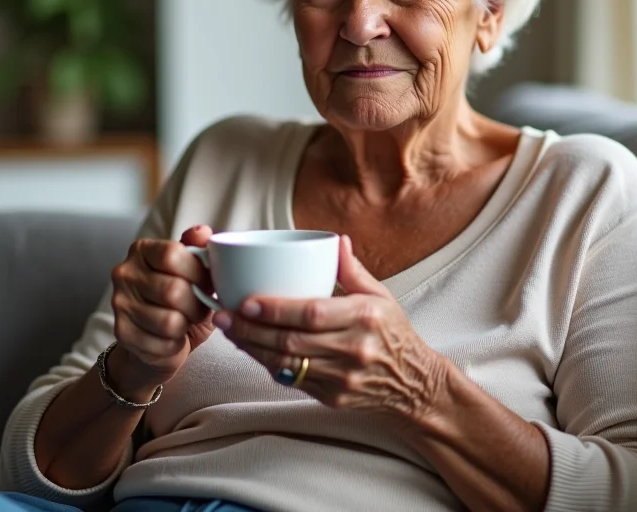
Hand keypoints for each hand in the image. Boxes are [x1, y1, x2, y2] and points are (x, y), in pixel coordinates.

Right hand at [110, 225, 215, 385]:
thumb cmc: (181, 299)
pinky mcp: (121, 333)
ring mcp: (119, 303)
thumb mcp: (193, 271)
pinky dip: (176, 344)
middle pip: (173, 290)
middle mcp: (125, 273)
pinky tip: (173, 337)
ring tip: (187, 321)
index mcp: (143, 250)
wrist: (156, 338)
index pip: (172, 254)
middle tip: (200, 307)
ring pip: (170, 321)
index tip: (208, 282)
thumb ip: (199, 250)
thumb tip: (203, 232)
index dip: (198, 272)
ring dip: (187, 325)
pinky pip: (162, 343)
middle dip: (197, 304)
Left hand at [214, 236, 445, 422]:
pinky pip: (292, 380)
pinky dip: (268, 364)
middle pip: (291, 340)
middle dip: (251, 328)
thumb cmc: (393, 332)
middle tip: (223, 314)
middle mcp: (353, 349)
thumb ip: (353, 269)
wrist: (413, 384)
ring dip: (251, 347)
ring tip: (228, 329)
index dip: (276, 308)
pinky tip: (250, 348)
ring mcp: (341, 377)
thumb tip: (335, 241)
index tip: (247, 299)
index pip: (312, 313)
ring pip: (286, 363)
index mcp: (364, 317)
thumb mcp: (380, 295)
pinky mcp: (332, 396)